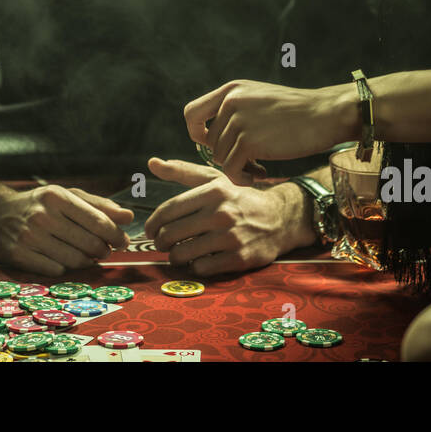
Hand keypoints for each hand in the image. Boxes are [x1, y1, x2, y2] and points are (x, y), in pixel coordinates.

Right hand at [0, 185, 132, 276]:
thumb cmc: (40, 204)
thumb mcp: (68, 196)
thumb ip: (100, 205)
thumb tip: (129, 217)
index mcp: (56, 197)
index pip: (97, 221)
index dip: (115, 234)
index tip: (123, 241)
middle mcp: (42, 216)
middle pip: (89, 243)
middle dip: (103, 250)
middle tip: (105, 251)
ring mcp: (29, 237)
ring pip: (74, 260)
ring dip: (87, 261)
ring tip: (88, 256)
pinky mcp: (19, 255)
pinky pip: (56, 270)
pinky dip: (66, 267)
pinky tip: (66, 259)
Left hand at [142, 158, 306, 276]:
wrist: (280, 218)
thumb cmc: (240, 198)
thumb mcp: (215, 180)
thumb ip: (182, 172)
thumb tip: (152, 163)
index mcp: (213, 192)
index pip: (169, 210)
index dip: (152, 223)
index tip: (150, 230)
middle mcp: (222, 213)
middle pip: (171, 234)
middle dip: (160, 242)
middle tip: (162, 244)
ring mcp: (231, 237)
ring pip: (182, 254)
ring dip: (174, 257)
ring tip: (177, 254)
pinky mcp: (239, 258)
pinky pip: (201, 269)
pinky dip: (194, 267)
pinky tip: (198, 261)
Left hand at [184, 79, 358, 185]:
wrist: (326, 114)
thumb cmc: (298, 111)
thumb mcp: (259, 98)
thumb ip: (235, 110)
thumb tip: (209, 136)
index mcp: (231, 90)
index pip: (191, 112)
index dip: (196, 132)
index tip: (212, 144)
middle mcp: (230, 102)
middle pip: (208, 141)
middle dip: (225, 155)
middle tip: (248, 163)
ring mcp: (238, 121)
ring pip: (218, 157)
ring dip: (237, 168)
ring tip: (258, 168)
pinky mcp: (249, 141)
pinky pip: (230, 169)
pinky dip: (241, 177)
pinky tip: (260, 175)